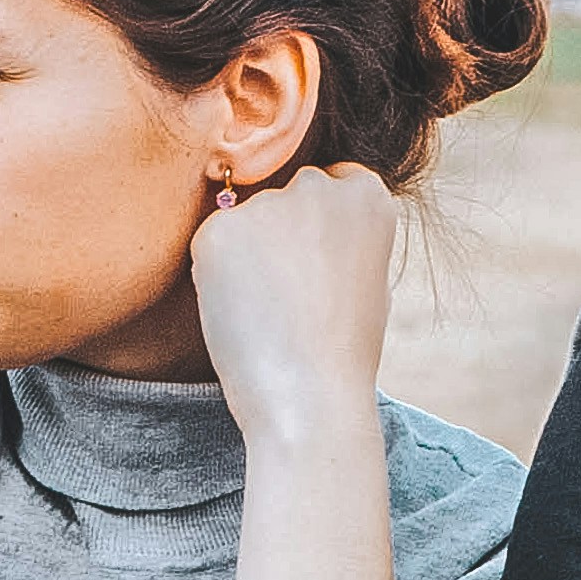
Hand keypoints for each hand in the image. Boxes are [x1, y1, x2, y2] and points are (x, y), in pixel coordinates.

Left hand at [183, 159, 398, 446]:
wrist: (310, 398)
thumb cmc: (343, 351)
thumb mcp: (368, 277)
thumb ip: (344, 234)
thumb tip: (310, 217)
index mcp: (367, 196)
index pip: (335, 181)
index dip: (322, 227)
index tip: (322, 268)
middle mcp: (318, 186)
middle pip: (287, 194)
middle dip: (283, 231)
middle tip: (292, 296)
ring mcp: (267, 204)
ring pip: (246, 220)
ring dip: (248, 253)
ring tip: (269, 312)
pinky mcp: (218, 229)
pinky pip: (213, 243)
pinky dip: (217, 274)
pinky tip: (242, 313)